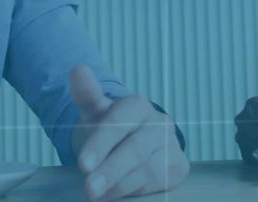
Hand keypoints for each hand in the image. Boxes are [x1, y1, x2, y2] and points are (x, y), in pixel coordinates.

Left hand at [70, 65, 189, 200]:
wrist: (132, 140)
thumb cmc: (110, 127)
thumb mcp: (95, 110)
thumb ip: (86, 93)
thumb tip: (78, 69)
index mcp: (137, 105)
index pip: (119, 123)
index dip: (101, 144)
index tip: (83, 164)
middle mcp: (159, 123)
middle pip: (135, 149)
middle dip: (111, 170)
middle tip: (89, 188)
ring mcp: (172, 145)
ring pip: (148, 169)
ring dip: (121, 185)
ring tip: (97, 195)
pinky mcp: (179, 167)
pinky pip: (159, 182)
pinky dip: (136, 190)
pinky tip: (115, 195)